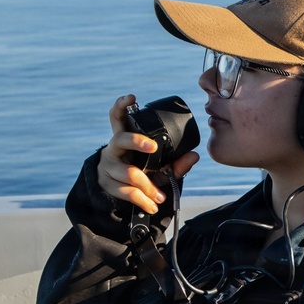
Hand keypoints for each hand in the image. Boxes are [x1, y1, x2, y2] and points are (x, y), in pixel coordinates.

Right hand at [97, 95, 199, 212]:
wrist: (118, 194)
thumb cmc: (141, 172)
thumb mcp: (158, 167)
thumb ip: (176, 162)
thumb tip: (195, 155)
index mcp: (124, 138)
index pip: (117, 117)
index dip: (121, 106)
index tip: (132, 97)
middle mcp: (113, 149)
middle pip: (120, 140)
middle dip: (137, 141)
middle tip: (153, 147)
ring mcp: (108, 167)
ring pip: (129, 173)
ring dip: (148, 186)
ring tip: (160, 196)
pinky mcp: (108, 185)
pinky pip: (127, 192)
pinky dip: (143, 201)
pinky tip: (152, 205)